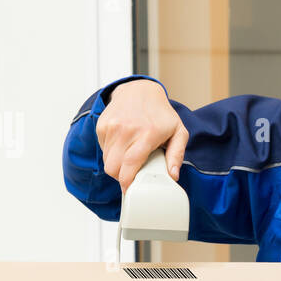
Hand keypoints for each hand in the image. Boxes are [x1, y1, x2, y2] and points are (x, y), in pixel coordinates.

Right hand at [95, 79, 187, 194]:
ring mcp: (112, 127)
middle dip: (121, 177)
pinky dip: (111, 152)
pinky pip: (103, 149)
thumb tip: (173, 175)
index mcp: (147, 134)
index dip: (127, 182)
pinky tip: (123, 144)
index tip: (129, 191)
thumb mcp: (178, 132)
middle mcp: (127, 130)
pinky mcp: (102, 125)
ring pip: (107, 161)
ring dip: (116, 165)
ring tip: (129, 156)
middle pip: (113, 168)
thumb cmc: (161, 114)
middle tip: (131, 174)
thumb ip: (177, 155)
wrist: (140, 90)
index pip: (130, 164)